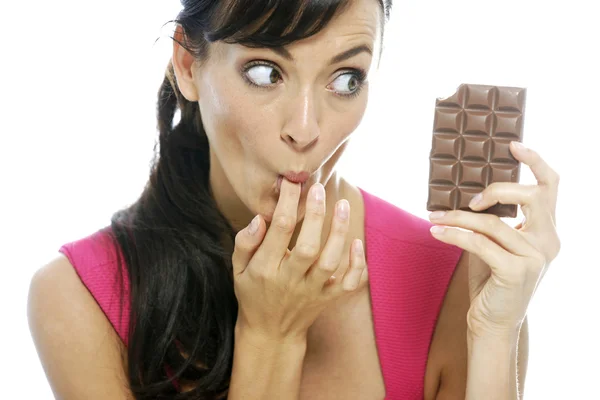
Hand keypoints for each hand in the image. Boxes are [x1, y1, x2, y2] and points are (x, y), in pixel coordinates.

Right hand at [232, 178, 367, 341]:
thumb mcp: (237, 269)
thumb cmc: (252, 293)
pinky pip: (347, 284)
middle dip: (315, 215)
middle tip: (318, 188)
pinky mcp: (328, 298)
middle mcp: (290, 280)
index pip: (278, 230)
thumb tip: (259, 217)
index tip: (291, 183)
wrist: (271, 333)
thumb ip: (244, 243)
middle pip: (308, 246)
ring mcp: (312, 291)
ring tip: (343, 205)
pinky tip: (357, 242)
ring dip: (339, 232)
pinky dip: (357, 265)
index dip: (286, 203)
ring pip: (330, 262)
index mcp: (265, 269)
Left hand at [428, 141, 560, 337]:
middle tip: (470, 197)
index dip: (535, 161)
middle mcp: (549, 242)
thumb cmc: (491, 279)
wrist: (491, 322)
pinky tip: (436, 231)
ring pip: (493, 222)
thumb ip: (492, 219)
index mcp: (547, 231)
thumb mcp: (495, 243)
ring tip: (434, 216)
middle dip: (498, 189)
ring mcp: (535, 257)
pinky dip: (454, 234)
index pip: (550, 188)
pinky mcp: (516, 270)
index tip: (513, 144)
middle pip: (532, 195)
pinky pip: (479, 243)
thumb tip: (466, 190)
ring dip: (458, 217)